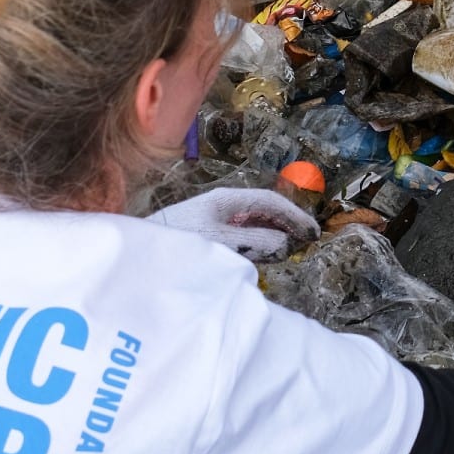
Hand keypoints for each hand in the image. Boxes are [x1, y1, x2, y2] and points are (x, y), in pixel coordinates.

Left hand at [149, 187, 316, 259]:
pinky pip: (241, 234)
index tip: (313, 233)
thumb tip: (284, 242)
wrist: (139, 251)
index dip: (295, 216)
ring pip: (253, 222)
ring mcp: (215, 218)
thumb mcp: (222, 243)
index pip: (270, 202)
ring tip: (289, 249)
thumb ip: (256, 242)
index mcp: (227, 200)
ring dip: (274, 234)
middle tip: (307, 242)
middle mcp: (223, 206)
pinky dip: (257, 242)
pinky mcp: (207, 234)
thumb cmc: (181, 243)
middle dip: (287, 224)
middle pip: (263, 210)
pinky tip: (263, 254)